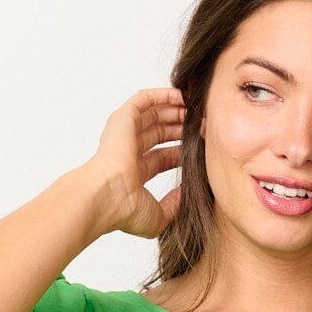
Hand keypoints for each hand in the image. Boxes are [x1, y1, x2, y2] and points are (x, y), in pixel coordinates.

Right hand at [86, 86, 186, 240]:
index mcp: (135, 173)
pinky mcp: (123, 118)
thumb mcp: (159, 216)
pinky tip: (181, 95)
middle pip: (161, 133)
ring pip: (154, 114)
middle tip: (203, 126)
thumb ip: (173, 206)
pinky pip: (144, 99)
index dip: (182, 150)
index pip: (163, 156)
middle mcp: (129, 151)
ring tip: (196, 108)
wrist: (108, 196)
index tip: (201, 147)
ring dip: (175, 109)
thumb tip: (184, 194)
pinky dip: (162, 95)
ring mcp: (125, 134)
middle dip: (182, 128)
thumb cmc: (126, 210)